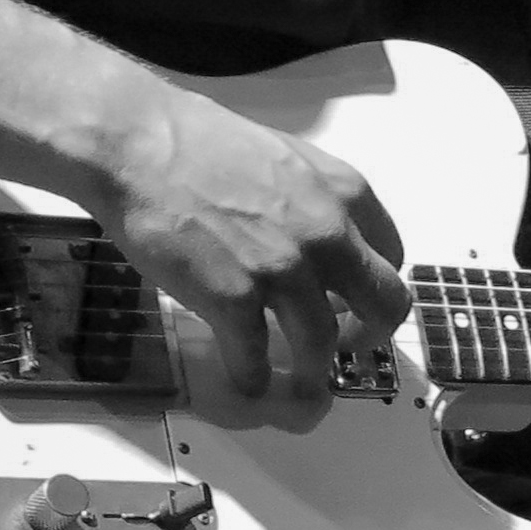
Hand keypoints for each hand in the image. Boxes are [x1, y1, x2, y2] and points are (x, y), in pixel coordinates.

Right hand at [90, 87, 408, 399]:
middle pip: (383, 307)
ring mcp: (283, 269)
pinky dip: (251, 376)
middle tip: (346, 349)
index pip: (393, 257)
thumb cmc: (200, 144)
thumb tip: (326, 245)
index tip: (356, 303)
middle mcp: (328, 234)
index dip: (374, 288)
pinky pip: (254, 356)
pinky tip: (245, 379)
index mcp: (347, 194)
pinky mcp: (233, 297)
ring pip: (322, 345)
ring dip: (311, 373)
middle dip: (368, 338)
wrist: (138, 144)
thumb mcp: (288, 161)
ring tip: (298, 385)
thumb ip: (318, 205)